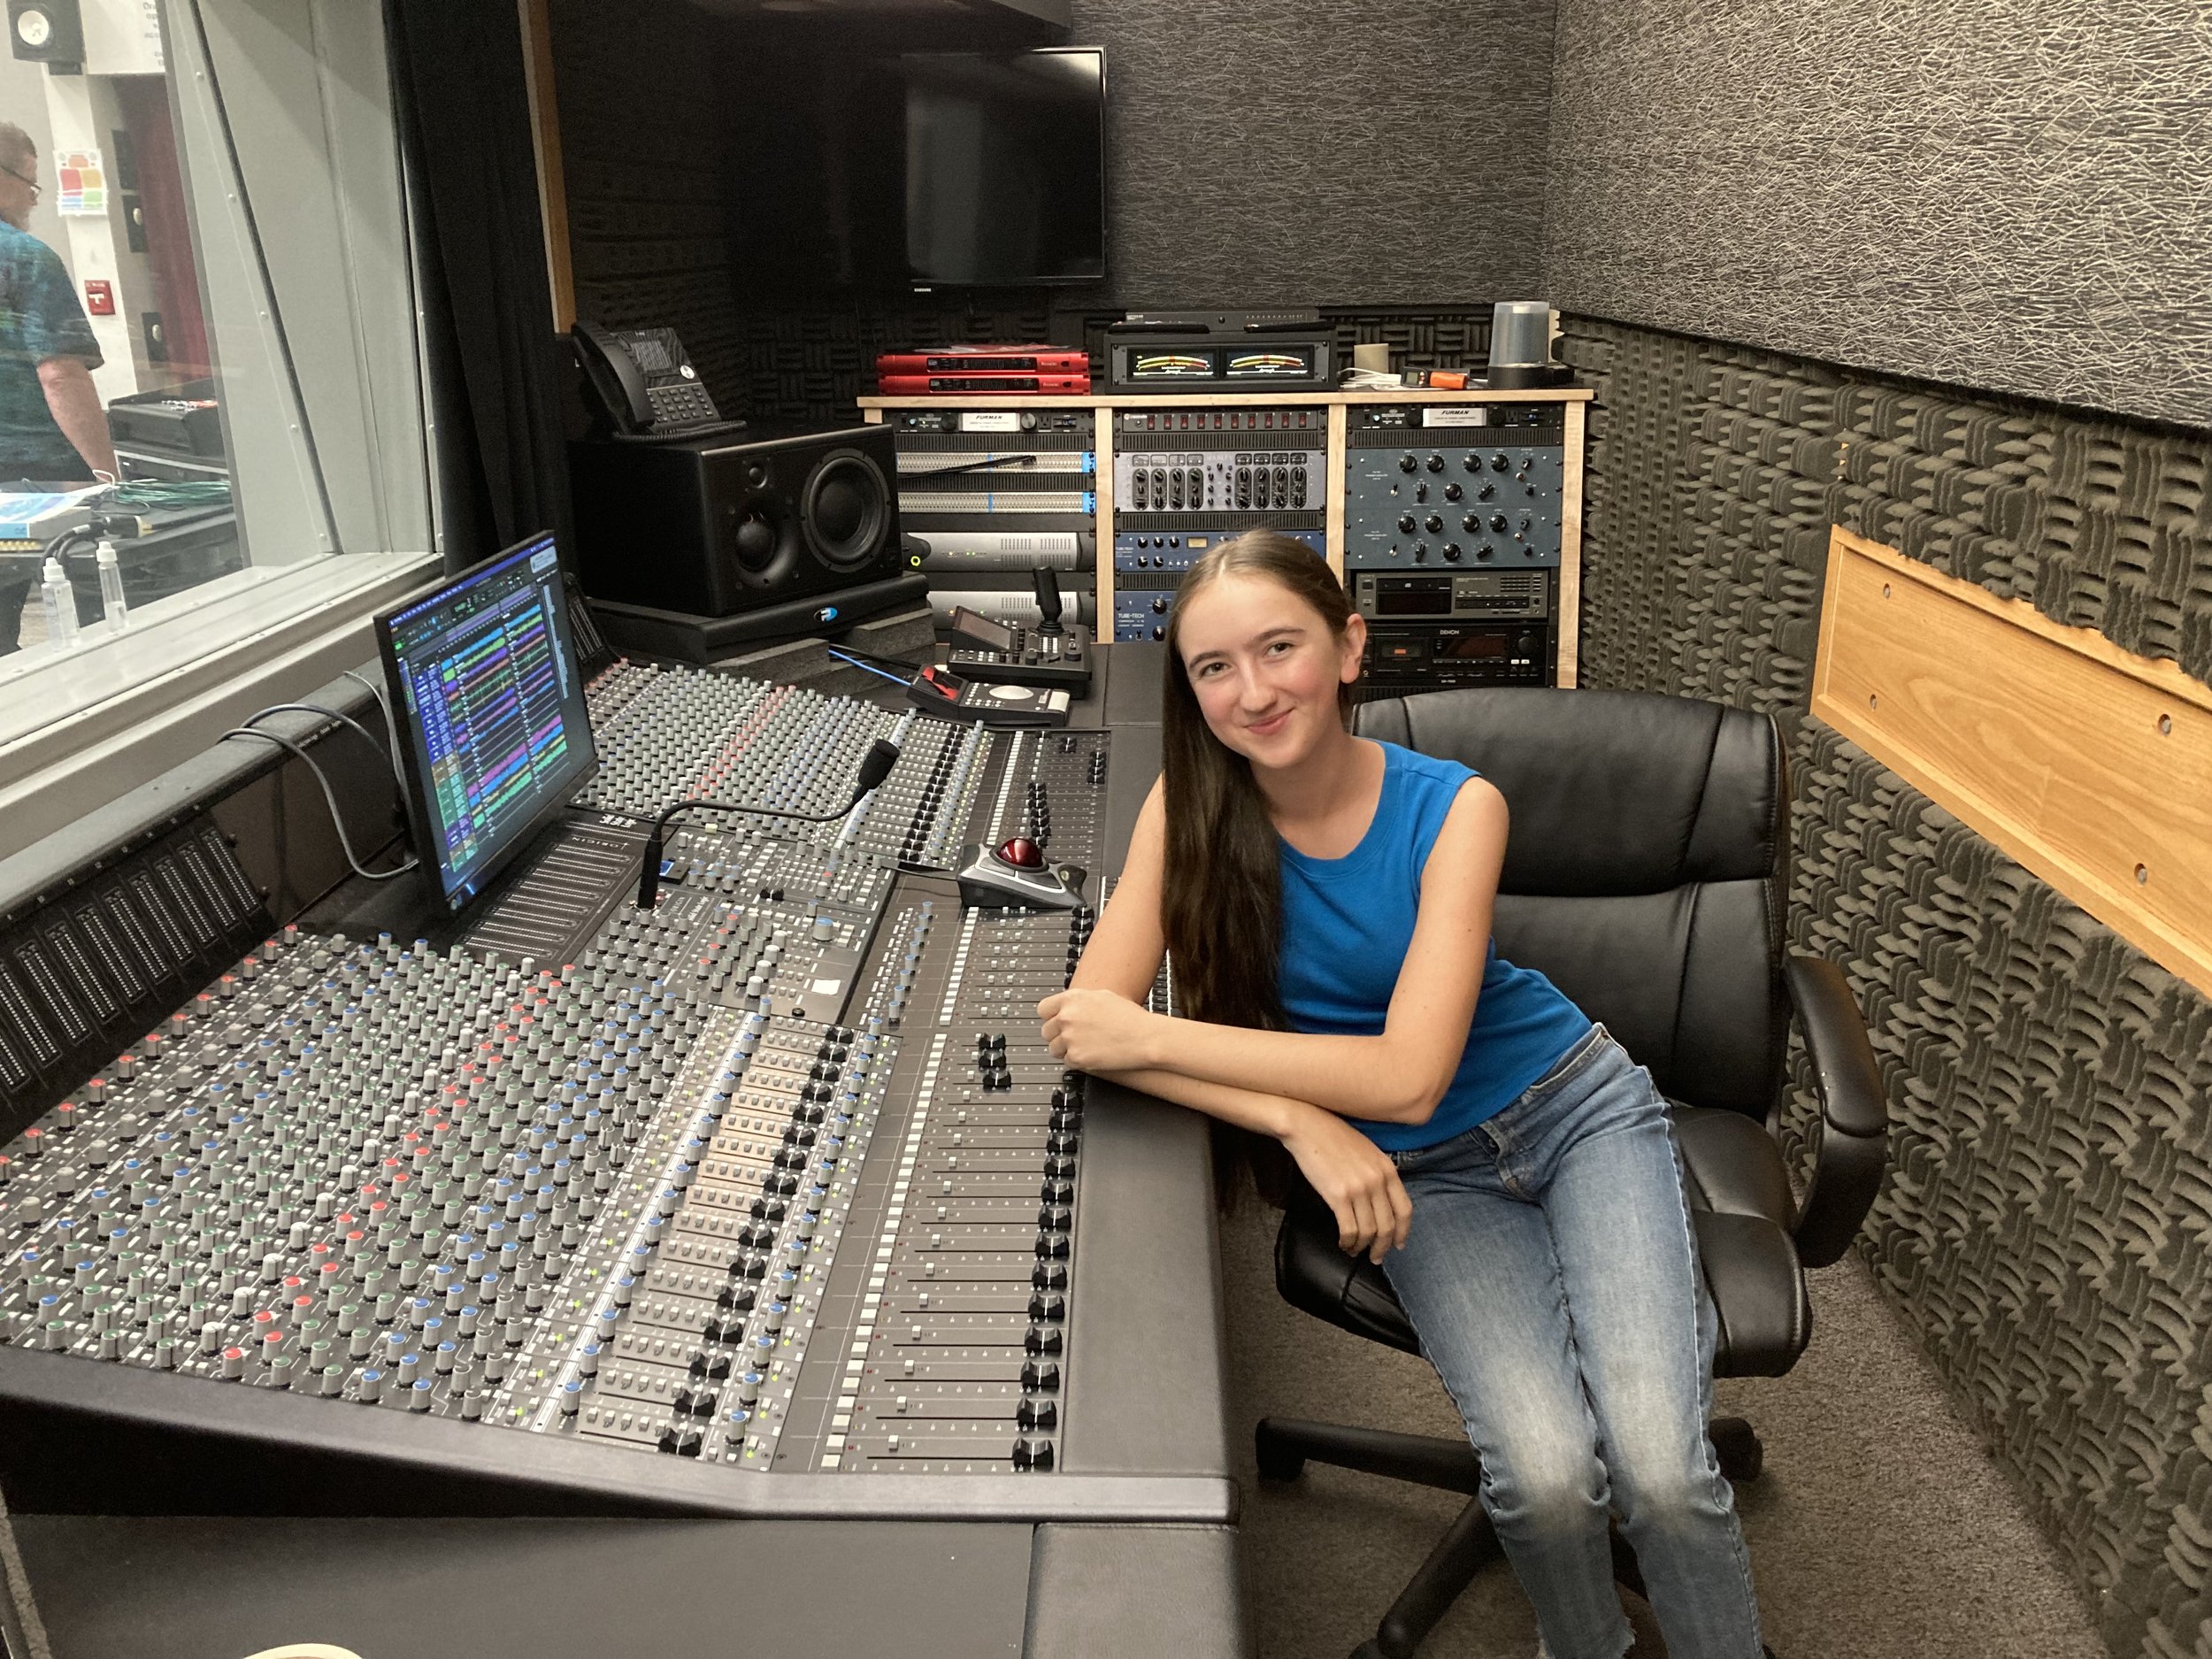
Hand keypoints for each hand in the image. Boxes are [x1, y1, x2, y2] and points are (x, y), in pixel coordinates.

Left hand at [1036, 987, 1158, 1072]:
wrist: (1145, 1038)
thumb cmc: (1130, 1018)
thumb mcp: (1102, 996)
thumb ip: (1079, 1001)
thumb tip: (1067, 1006)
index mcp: (1072, 999)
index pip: (1043, 1009)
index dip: (1051, 1017)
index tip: (1056, 1022)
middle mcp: (1067, 1017)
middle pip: (1046, 1031)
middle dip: (1058, 1035)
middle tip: (1075, 1037)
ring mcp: (1070, 1038)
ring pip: (1054, 1048)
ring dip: (1066, 1050)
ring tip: (1086, 1047)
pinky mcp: (1076, 1057)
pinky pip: (1067, 1062)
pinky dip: (1077, 1061)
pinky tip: (1093, 1054)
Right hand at [1281, 1106, 1412, 1264]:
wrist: (1307, 1126)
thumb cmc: (1333, 1137)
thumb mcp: (1367, 1152)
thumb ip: (1378, 1174)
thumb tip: (1380, 1202)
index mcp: (1388, 1169)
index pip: (1405, 1210)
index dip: (1403, 1232)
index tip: (1398, 1244)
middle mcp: (1378, 1181)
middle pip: (1388, 1226)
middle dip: (1382, 1247)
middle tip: (1375, 1257)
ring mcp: (1359, 1188)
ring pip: (1369, 1231)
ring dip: (1362, 1247)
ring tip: (1354, 1250)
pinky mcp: (1339, 1195)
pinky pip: (1349, 1229)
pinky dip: (1347, 1242)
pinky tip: (1342, 1243)